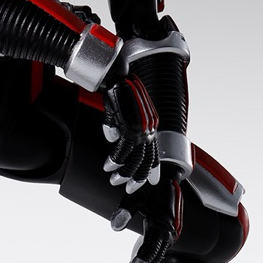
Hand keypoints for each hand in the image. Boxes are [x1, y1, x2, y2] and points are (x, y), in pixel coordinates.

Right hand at [101, 76, 159, 192]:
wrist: (115, 74)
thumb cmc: (118, 88)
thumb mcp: (120, 110)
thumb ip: (119, 125)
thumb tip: (112, 137)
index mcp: (149, 123)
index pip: (154, 151)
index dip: (153, 168)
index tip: (151, 181)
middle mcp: (148, 127)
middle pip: (147, 159)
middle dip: (139, 177)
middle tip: (130, 189)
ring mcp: (140, 127)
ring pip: (136, 158)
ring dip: (125, 173)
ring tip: (115, 180)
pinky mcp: (129, 125)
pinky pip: (123, 149)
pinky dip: (116, 160)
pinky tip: (108, 165)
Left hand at [111, 170, 183, 262]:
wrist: (167, 176)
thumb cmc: (151, 185)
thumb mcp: (136, 194)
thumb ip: (126, 210)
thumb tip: (114, 227)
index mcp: (163, 224)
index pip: (151, 249)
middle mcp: (169, 232)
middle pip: (155, 256)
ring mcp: (169, 233)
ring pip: (157, 254)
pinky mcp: (166, 231)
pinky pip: (158, 247)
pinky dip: (148, 257)